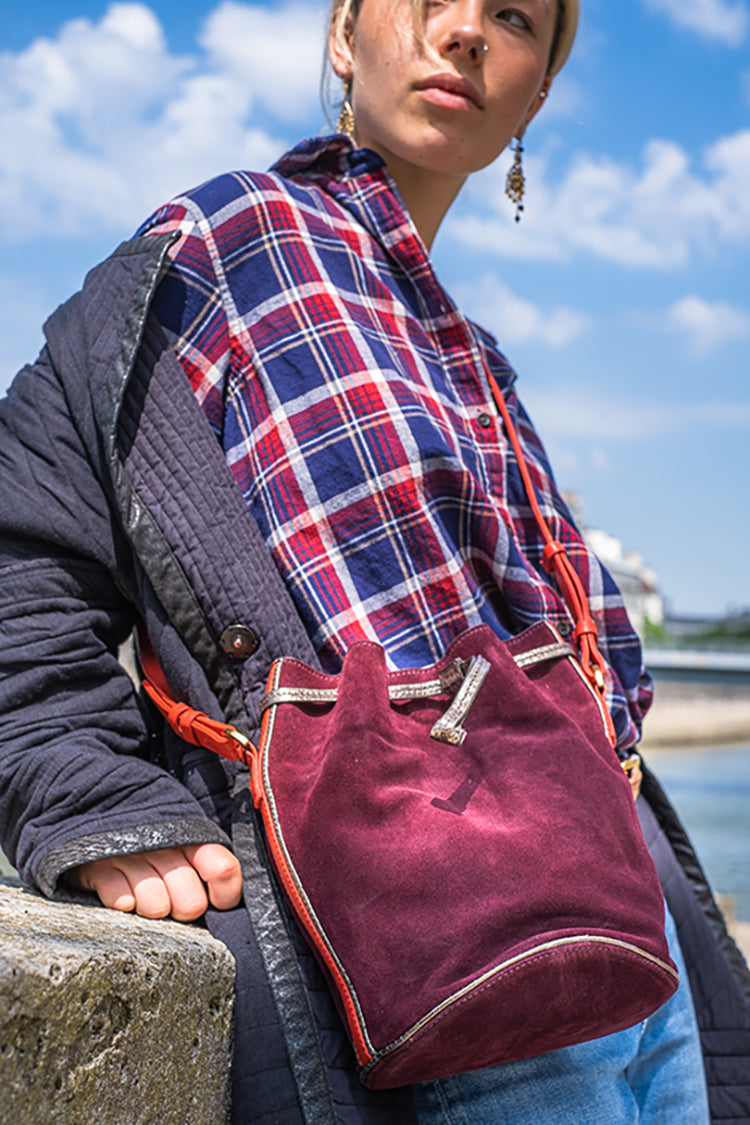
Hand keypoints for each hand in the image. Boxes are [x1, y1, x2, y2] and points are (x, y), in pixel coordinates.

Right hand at [69, 843, 241, 921]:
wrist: (99, 822)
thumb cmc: (153, 847)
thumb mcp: (185, 849)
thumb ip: (210, 869)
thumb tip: (225, 903)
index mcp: (193, 839)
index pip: (224, 869)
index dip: (225, 895)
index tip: (217, 903)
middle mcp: (166, 844)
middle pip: (192, 903)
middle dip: (182, 910)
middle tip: (171, 899)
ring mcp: (133, 854)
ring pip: (157, 908)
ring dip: (150, 909)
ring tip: (144, 894)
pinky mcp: (101, 866)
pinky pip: (122, 901)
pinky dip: (122, 903)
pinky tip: (121, 889)